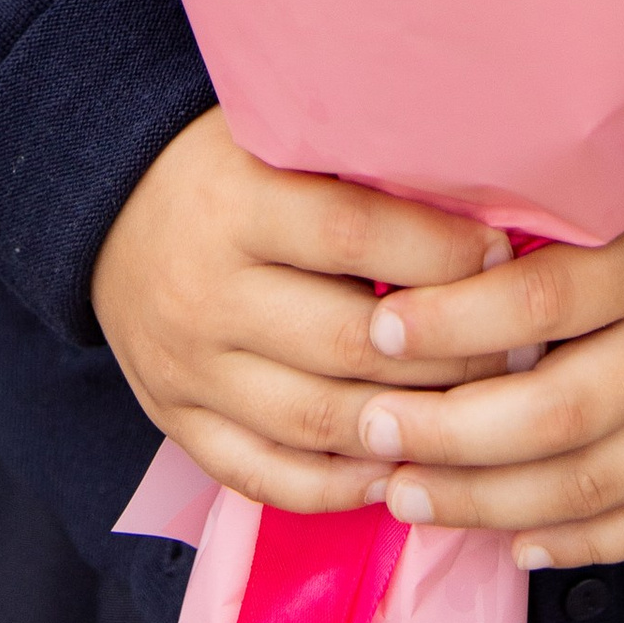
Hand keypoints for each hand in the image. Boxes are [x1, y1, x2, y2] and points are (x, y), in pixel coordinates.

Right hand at [90, 111, 512, 514]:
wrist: (108, 202)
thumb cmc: (226, 162)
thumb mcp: (277, 134)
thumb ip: (358, 164)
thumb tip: (481, 197)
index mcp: (236, 202)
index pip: (353, 235)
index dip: (438, 254)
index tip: (501, 258)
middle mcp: (206, 290)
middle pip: (346, 343)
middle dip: (445, 357)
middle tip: (515, 351)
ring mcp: (187, 367)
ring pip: (314, 422)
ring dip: (406, 431)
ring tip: (476, 421)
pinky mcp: (176, 421)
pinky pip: (265, 476)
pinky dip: (337, 488)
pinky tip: (397, 475)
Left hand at [345, 141, 623, 570]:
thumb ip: (553, 208)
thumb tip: (427, 230)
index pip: (542, 298)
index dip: (455, 319)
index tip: (380, 326)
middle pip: (558, 411)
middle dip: (451, 433)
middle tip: (374, 430)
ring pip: (593, 482)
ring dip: (491, 502)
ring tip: (411, 496)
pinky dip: (580, 543)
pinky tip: (515, 543)